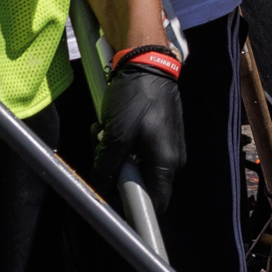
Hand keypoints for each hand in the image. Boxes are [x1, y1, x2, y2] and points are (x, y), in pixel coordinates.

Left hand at [102, 46, 187, 196]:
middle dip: (115, 171)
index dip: (131, 209)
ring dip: (114, 152)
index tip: (111, 201)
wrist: (148, 62)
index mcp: (166, 165)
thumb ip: (108, 168)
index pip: (154, 204)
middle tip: (99, 150)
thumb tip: (100, 190)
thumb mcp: (115, 136)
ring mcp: (167, 145)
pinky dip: (122, 141)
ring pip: (135, 164)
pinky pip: (139, 148)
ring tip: (102, 130)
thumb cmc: (136, 98)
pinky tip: (111, 124)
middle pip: (141, 183)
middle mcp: (172, 159)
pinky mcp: (161, 133)